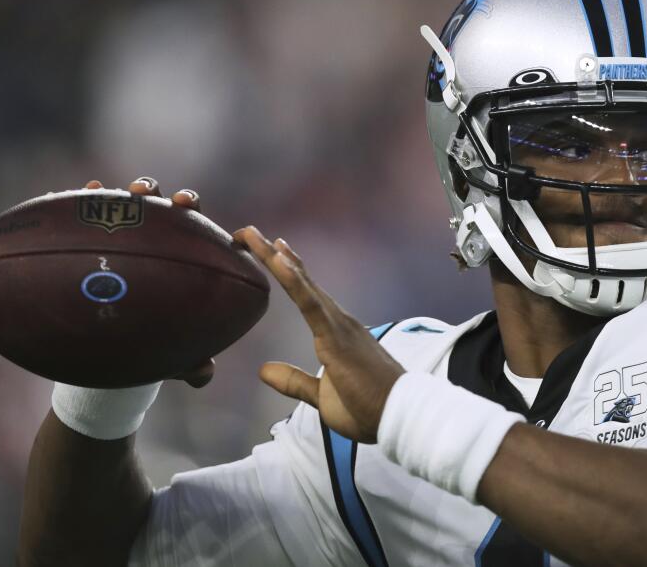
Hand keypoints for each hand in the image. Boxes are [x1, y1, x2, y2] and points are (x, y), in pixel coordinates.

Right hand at [83, 176, 215, 388]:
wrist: (107, 345)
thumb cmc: (151, 343)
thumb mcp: (170, 357)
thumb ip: (191, 363)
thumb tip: (203, 375)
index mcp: (189, 260)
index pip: (206, 236)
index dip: (219, 230)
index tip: (224, 230)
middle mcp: (161, 239)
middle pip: (172, 209)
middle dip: (174, 198)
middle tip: (174, 202)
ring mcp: (127, 233)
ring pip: (134, 203)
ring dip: (136, 192)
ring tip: (127, 193)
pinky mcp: (93, 234)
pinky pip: (88, 211)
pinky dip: (86, 199)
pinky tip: (82, 193)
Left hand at [233, 226, 404, 442]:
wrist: (400, 416)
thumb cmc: (368, 408)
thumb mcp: (321, 397)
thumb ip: (294, 381)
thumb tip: (264, 370)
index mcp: (335, 333)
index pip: (306, 294)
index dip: (286, 270)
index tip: (266, 248)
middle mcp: (338, 321)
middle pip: (300, 281)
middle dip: (272, 254)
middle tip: (245, 231)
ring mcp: (339, 325)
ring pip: (302, 285)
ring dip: (276, 259)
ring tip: (251, 235)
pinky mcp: (337, 337)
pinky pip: (310, 304)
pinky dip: (293, 280)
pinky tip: (278, 260)